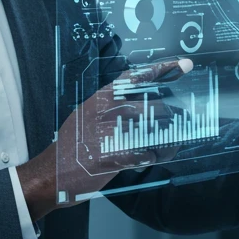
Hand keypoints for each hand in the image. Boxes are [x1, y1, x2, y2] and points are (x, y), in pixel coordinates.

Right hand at [16, 57, 192, 220]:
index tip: (184, 65)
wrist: (53, 173)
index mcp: (104, 98)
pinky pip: (153, 153)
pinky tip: (153, 157)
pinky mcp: (121, 155)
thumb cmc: (72, 145)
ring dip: (168, 138)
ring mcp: (116, 132)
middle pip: (157, 106)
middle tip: (177, 124)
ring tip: (166, 144)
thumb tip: (141, 104)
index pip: (138, 77)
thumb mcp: (87, 113)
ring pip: (159, 130)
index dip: (163, 69)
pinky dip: (158, 156)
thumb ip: (112, 106)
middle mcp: (112, 110)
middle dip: (172, 117)